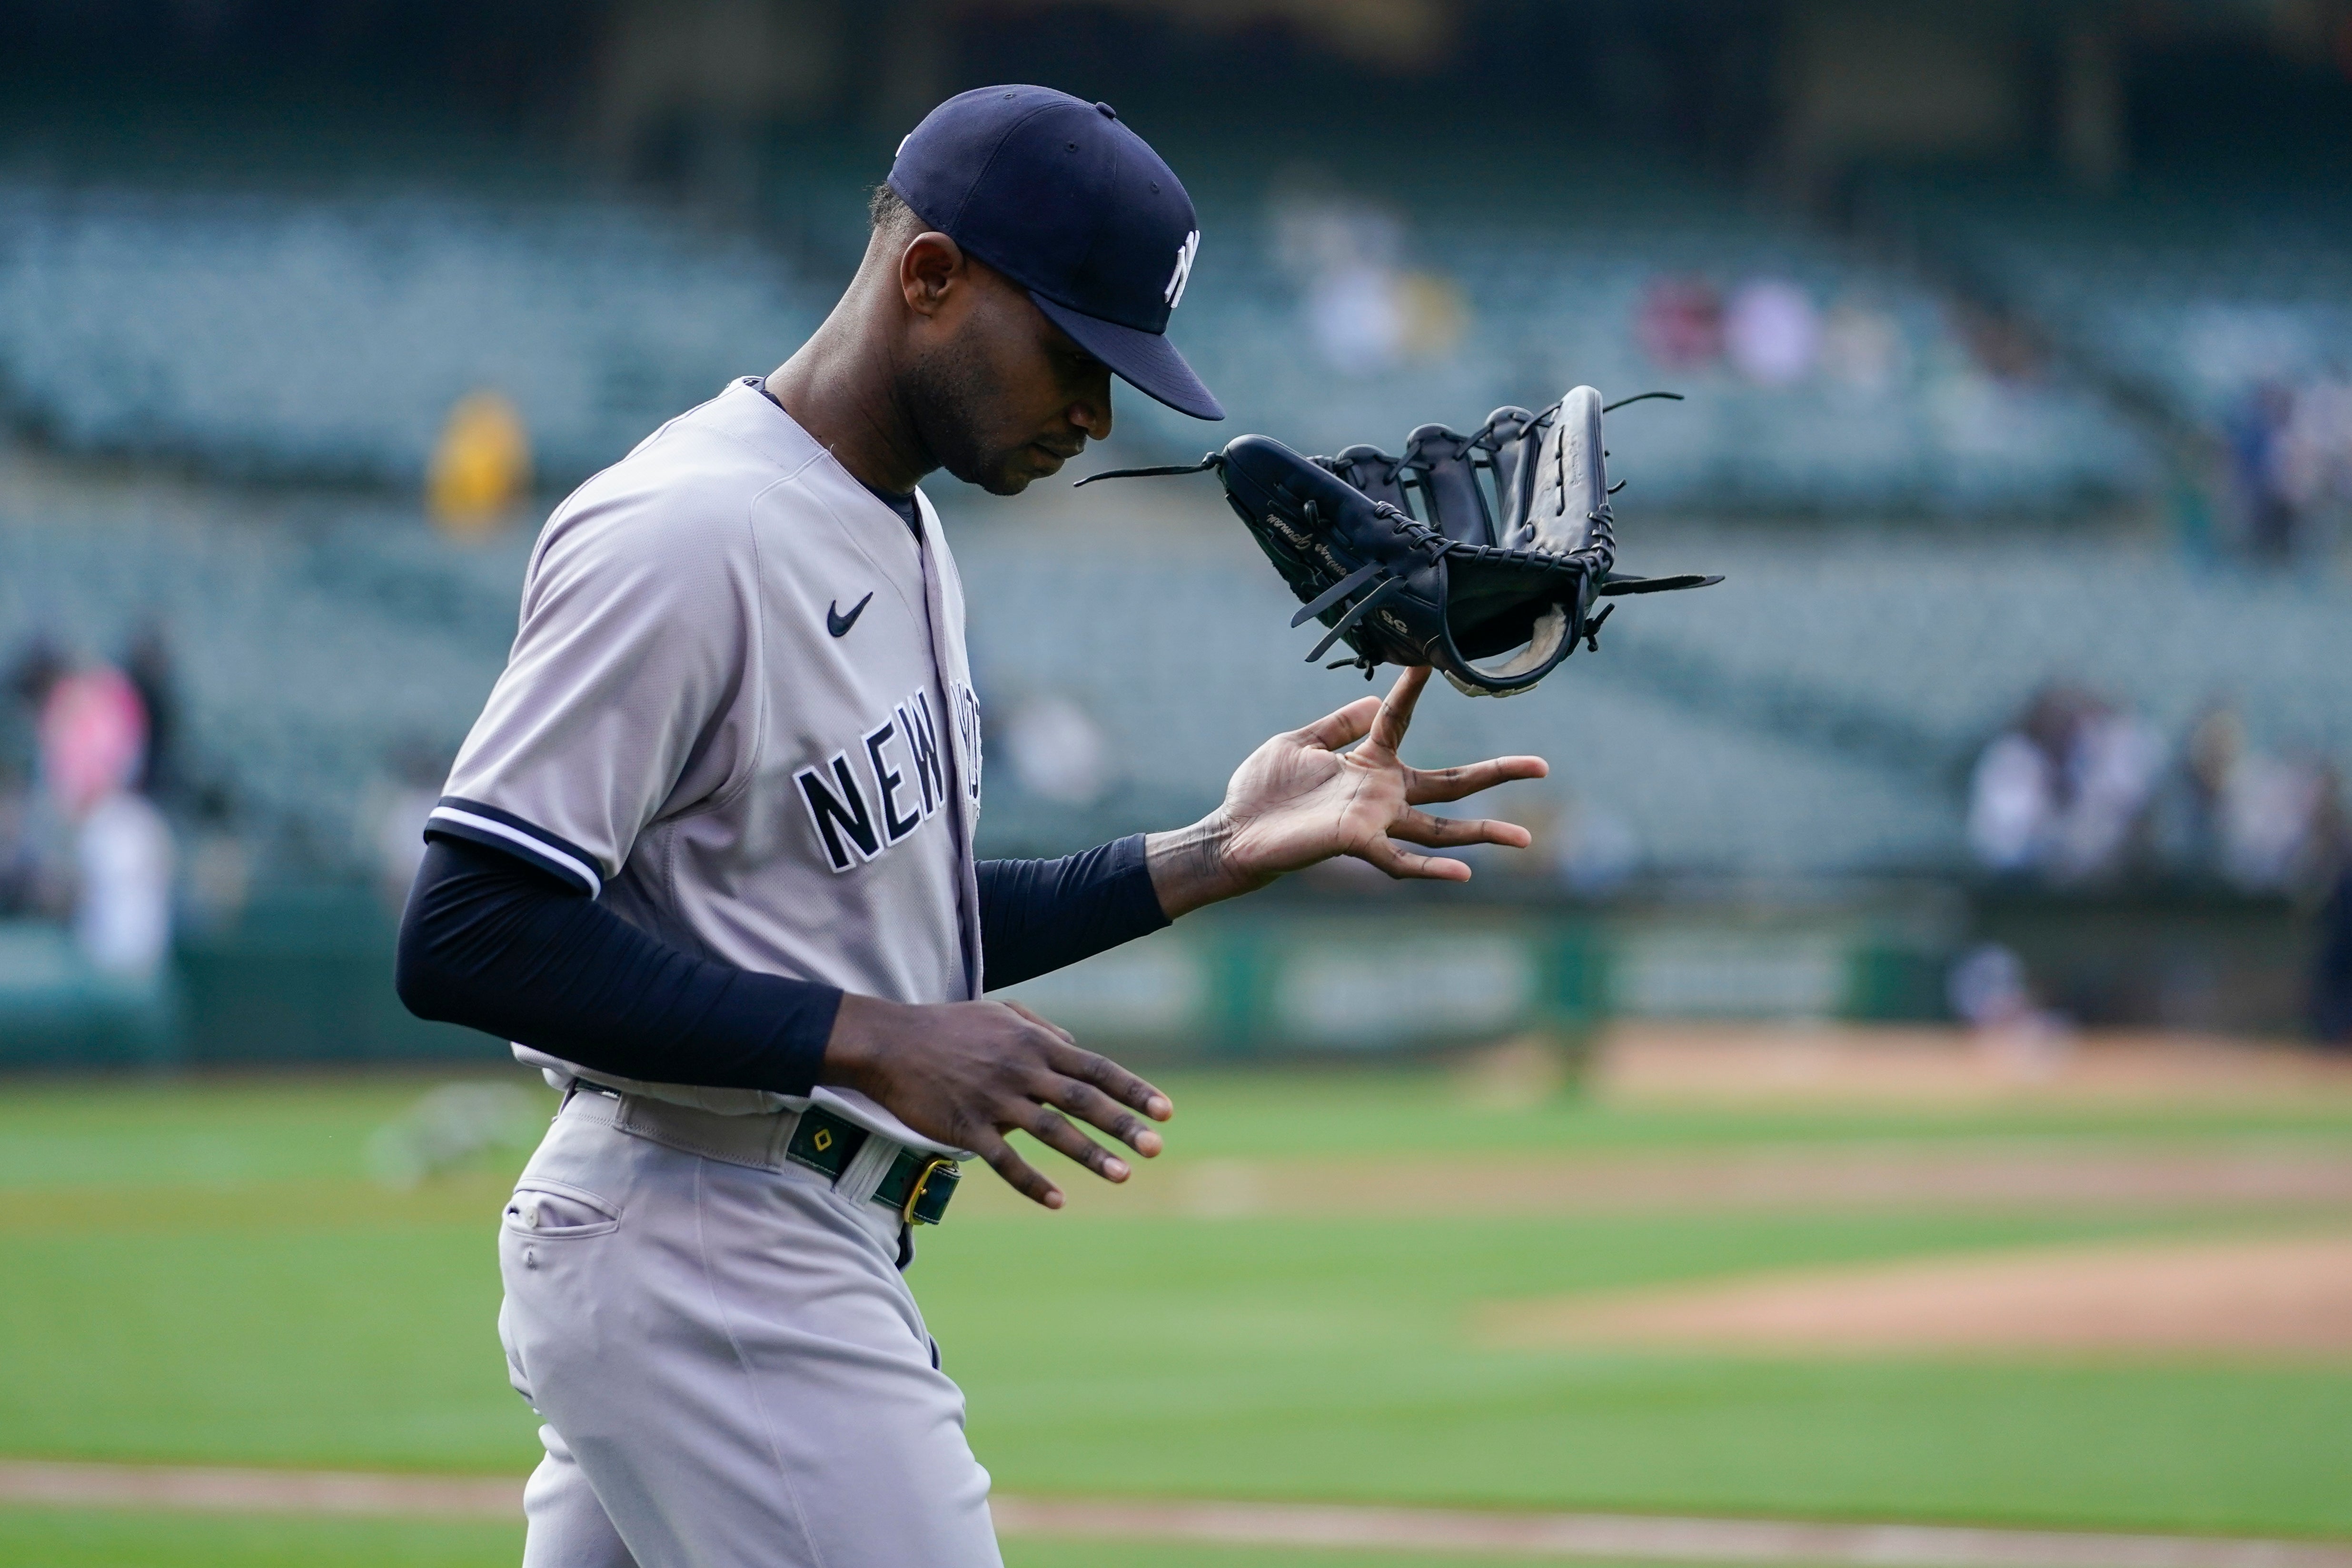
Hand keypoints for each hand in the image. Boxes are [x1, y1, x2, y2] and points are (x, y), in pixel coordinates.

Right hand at [820, 994, 1170, 1208]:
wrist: (890, 1043)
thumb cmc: (949, 1026)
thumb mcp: (1001, 1013)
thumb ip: (1044, 1030)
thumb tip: (1078, 1048)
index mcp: (1034, 1044)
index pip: (1096, 1068)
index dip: (1133, 1090)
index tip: (1166, 1111)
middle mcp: (1021, 1070)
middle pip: (1082, 1100)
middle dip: (1123, 1124)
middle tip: (1156, 1147)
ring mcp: (994, 1100)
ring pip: (1051, 1132)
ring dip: (1089, 1155)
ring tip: (1123, 1176)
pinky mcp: (966, 1127)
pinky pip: (1005, 1161)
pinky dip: (1031, 1183)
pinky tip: (1057, 1202)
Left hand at [1147, 665, 1547, 915]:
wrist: (1235, 830)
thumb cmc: (1262, 790)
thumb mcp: (1298, 742)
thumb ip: (1337, 723)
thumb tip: (1376, 697)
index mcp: (1367, 764)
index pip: (1400, 720)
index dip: (1413, 689)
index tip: (1431, 658)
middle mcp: (1381, 794)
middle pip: (1451, 783)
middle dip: (1497, 772)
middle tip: (1543, 764)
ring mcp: (1375, 821)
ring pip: (1440, 830)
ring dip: (1483, 834)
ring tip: (1525, 837)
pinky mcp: (1357, 843)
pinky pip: (1402, 862)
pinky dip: (1432, 870)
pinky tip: (1465, 874)